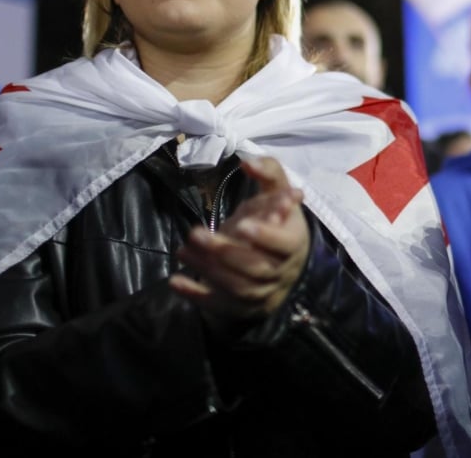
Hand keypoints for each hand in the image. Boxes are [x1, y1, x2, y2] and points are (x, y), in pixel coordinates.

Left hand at [170, 158, 311, 323]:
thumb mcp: (276, 193)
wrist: (278, 264)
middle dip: (225, 252)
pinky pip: (220, 306)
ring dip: (207, 270)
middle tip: (195, 234)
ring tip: (183, 251)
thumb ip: (268, 172)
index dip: (265, 237)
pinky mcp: (242, 307)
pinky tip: (176, 281)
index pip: (284, 244)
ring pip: (237, 287)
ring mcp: (263, 293)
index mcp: (294, 242)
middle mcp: (282, 271)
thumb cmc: (275, 221)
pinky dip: (197, 296)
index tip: (243, 224)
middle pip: (256, 267)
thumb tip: (248, 163)